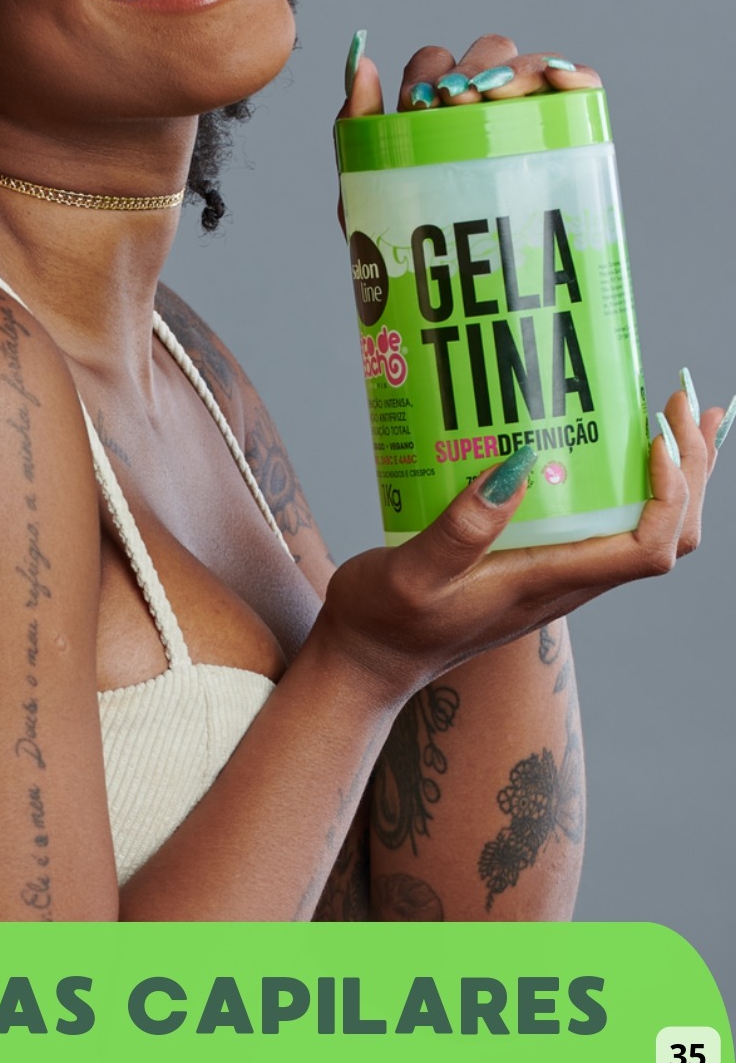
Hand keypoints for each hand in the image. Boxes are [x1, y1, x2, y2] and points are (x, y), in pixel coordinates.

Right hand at [314, 378, 720, 702]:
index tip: (657, 433)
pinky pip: (609, 525)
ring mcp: (556, 574)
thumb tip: (516, 468)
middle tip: (682, 400)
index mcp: (547, 584)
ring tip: (673, 414)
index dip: (670, 491)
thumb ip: (461, 528)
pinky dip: (631, 484)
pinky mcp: (538, 563)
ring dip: (674, 474)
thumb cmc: (386, 621)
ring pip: (646, 530)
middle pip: (668, 536)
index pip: (649, 547)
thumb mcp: (412, 572)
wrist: (370, 661)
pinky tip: (610, 447)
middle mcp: (566, 582)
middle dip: (692, 469)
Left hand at [336, 31, 600, 234]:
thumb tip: (362, 64)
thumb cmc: (401, 242)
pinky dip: (575, 75)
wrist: (450, 304)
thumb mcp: (368, 187)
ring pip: (531, 66)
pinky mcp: (565, 138)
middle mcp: (481, 106)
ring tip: (497, 100)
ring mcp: (524, 120)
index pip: (437, 62)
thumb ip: (357, 127)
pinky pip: (578, 91)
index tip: (422, 102)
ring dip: (517, 69)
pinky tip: (559, 83)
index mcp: (433, 109)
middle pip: (489, 55)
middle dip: (476, 68)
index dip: (431, 70)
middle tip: (459, 101)